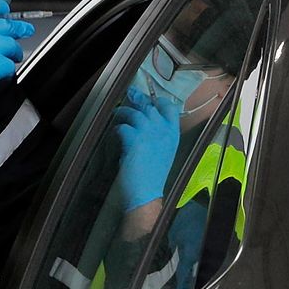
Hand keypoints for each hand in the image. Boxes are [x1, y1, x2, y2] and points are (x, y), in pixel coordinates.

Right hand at [0, 0, 35, 121]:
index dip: (3, 11)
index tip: (7, 15)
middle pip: (8, 26)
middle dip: (19, 30)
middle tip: (26, 31)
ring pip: (12, 46)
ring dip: (14, 54)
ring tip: (13, 59)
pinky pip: (9, 66)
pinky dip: (7, 72)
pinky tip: (1, 76)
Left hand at [113, 85, 180, 208]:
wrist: (147, 193)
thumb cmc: (154, 176)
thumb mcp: (164, 151)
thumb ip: (159, 135)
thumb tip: (146, 121)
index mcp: (173, 134)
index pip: (170, 108)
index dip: (159, 101)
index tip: (150, 99)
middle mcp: (163, 131)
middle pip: (149, 106)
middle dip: (137, 100)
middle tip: (129, 96)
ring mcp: (149, 134)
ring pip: (134, 113)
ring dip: (123, 112)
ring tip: (117, 114)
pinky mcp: (134, 140)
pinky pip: (122, 127)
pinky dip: (117, 129)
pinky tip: (115, 134)